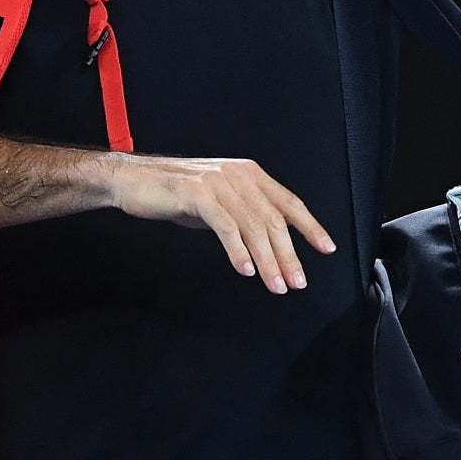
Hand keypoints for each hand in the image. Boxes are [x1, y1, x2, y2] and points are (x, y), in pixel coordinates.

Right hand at [109, 156, 335, 294]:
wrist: (134, 179)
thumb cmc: (176, 192)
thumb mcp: (219, 199)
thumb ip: (244, 213)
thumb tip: (270, 241)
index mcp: (249, 174)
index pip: (289, 202)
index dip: (310, 226)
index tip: (326, 249)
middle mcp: (239, 175)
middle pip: (274, 219)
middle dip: (289, 254)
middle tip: (298, 282)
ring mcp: (219, 183)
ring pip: (253, 226)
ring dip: (268, 260)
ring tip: (277, 285)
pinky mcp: (198, 194)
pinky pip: (226, 227)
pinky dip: (238, 251)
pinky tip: (246, 270)